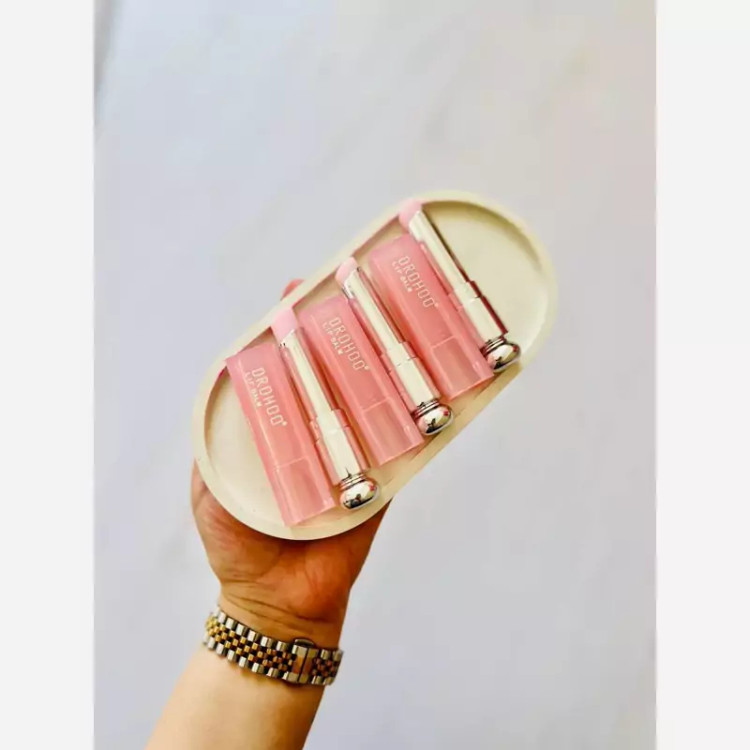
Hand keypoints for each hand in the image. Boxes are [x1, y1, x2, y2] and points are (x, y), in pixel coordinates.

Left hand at [191, 280, 387, 645]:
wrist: (277, 601)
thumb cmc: (237, 544)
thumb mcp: (211, 487)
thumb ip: (215, 440)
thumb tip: (227, 381)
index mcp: (277, 429)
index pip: (286, 369)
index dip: (290, 331)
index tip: (297, 293)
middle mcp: (317, 432)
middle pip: (332, 375)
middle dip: (343, 333)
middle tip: (355, 292)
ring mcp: (353, 453)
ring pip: (369, 401)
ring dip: (382, 365)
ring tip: (392, 324)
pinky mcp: (382, 482)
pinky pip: (402, 447)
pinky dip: (416, 418)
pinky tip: (428, 384)